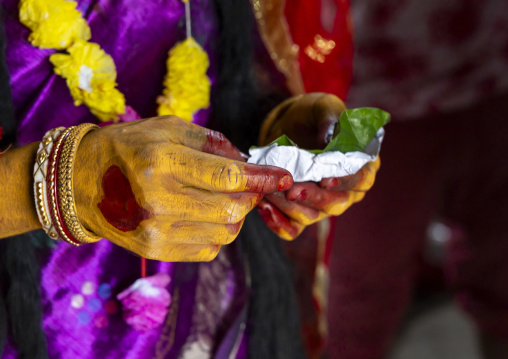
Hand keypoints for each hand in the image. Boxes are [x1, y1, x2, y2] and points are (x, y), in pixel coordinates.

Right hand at [73, 116, 292, 260]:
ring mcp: (157, 232)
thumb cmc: (128, 148)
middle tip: (244, 185)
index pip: (229, 177)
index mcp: (163, 163)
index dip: (263, 177)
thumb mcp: (167, 128)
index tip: (284, 176)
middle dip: (250, 196)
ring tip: (218, 197)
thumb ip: (212, 142)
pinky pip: (210, 249)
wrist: (82, 183)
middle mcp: (159, 201)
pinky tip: (202, 215)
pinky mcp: (156, 251)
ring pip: (226, 232)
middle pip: (233, 209)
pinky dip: (217, 232)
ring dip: (234, 214)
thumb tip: (249, 161)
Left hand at [257, 93, 379, 239]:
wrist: (290, 124)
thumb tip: (328, 141)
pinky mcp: (300, 212)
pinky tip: (264, 208)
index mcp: (362, 167)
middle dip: (313, 198)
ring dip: (290, 206)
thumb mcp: (324, 107)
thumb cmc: (314, 115)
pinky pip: (292, 228)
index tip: (326, 180)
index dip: (344, 181)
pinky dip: (278, 223)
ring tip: (270, 192)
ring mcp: (323, 205)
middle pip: (336, 204)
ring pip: (311, 216)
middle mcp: (346, 192)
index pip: (360, 180)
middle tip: (292, 189)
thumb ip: (329, 120)